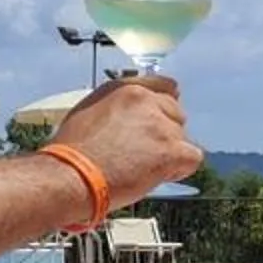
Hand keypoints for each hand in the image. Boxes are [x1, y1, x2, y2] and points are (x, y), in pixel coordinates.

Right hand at [48, 75, 204, 209]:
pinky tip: (159, 176)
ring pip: (181, 137)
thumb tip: (127, 118)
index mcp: (123, 89)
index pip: (163, 86)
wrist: (70, 177)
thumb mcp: (87, 113)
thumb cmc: (71, 154)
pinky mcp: (170, 150)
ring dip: (168, 153)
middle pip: (175, 113)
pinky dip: (179, 169)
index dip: (163, 106)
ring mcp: (159, 125)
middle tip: (142, 154)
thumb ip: (114, 107)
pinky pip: (192, 157)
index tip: (160, 120)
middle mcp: (144, 100)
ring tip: (141, 168)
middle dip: (164, 132)